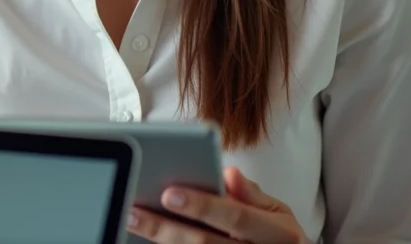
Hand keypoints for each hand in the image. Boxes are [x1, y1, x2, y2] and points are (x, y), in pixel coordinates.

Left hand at [127, 167, 309, 242]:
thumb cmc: (279, 237)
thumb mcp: (278, 213)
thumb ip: (252, 195)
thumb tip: (228, 174)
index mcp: (279, 233)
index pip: (236, 216)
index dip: (203, 205)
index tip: (169, 193)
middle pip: (205, 243)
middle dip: (166, 228)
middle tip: (134, 211)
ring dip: (160, 242)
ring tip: (131, 223)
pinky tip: (145, 241)